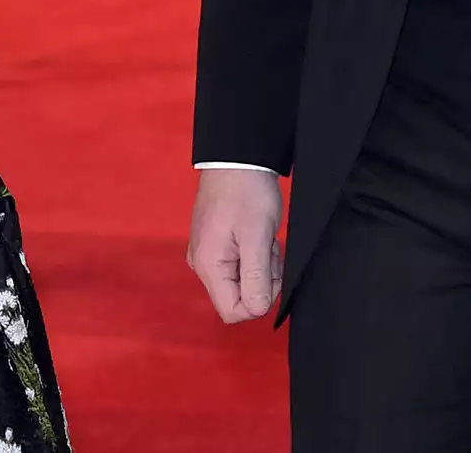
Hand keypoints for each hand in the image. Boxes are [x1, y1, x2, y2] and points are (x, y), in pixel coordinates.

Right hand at [188, 167, 283, 322]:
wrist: (237, 157)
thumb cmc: (246, 192)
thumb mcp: (257, 236)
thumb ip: (256, 278)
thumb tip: (257, 311)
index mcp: (207, 265)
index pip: (232, 311)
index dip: (259, 300)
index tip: (269, 270)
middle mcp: (201, 264)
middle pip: (239, 296)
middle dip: (262, 278)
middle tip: (268, 247)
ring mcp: (207, 253)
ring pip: (242, 280)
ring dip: (260, 264)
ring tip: (262, 235)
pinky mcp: (216, 244)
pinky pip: (239, 264)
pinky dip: (254, 253)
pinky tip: (256, 232)